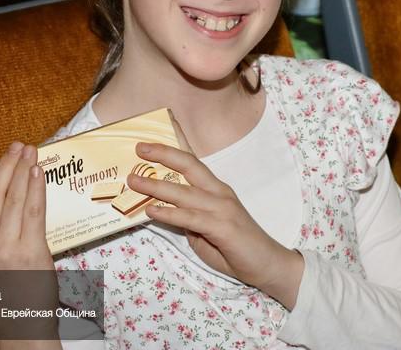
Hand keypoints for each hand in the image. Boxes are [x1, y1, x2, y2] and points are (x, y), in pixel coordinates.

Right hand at [0, 141, 58, 339]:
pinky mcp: (30, 251)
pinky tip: (39, 173)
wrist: (21, 317)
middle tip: (17, 145)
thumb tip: (0, 184)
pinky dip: (36, 188)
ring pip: (13, 198)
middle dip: (6, 163)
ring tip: (31, 152)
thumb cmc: (6, 282)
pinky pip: (33, 211)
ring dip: (23, 170)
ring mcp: (5, 248)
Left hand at [129, 141, 303, 308]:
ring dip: (156, 186)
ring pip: (184, 191)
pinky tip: (151, 210)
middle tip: (140, 147)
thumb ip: (189, 217)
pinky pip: (190, 217)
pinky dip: (169, 213)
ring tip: (134, 180)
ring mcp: (222, 208)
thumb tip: (167, 211)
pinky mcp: (222, 226)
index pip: (193, 162)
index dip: (173, 148)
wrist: (266, 264)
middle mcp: (219, 192)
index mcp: (216, 189)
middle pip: (189, 165)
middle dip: (163, 154)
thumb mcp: (206, 229)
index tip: (154, 136)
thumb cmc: (236, 248)